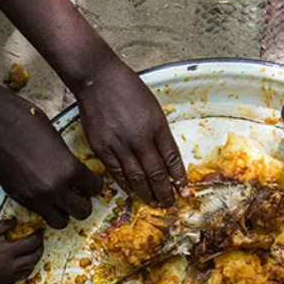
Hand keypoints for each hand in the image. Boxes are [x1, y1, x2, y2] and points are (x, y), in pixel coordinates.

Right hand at [0, 92, 102, 228]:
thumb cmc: (26, 122)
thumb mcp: (58, 139)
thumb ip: (69, 161)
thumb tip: (75, 173)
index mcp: (69, 169)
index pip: (94, 188)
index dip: (93, 184)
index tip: (89, 182)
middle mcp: (54, 188)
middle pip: (82, 211)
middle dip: (82, 203)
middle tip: (78, 195)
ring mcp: (36, 197)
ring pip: (60, 221)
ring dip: (63, 212)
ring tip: (60, 200)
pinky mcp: (19, 198)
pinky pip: (40, 214)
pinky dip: (45, 208)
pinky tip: (42, 195)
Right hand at [0, 221, 42, 283]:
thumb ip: (1, 226)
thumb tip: (15, 222)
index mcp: (6, 252)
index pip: (31, 244)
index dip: (38, 237)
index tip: (40, 231)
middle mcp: (8, 267)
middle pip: (33, 259)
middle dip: (39, 249)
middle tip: (38, 241)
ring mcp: (4, 278)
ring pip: (27, 270)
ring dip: (32, 260)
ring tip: (31, 252)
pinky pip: (17, 278)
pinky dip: (22, 270)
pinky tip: (19, 264)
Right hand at [76, 58, 186, 205]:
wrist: (98, 79)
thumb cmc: (127, 88)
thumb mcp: (152, 107)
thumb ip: (159, 131)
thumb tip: (165, 156)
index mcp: (156, 126)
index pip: (172, 159)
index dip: (179, 177)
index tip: (184, 191)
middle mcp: (140, 138)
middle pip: (156, 173)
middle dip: (165, 191)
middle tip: (170, 203)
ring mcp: (120, 144)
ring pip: (137, 177)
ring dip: (147, 193)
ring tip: (154, 202)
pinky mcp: (102, 148)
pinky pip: (117, 173)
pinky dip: (127, 185)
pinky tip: (133, 192)